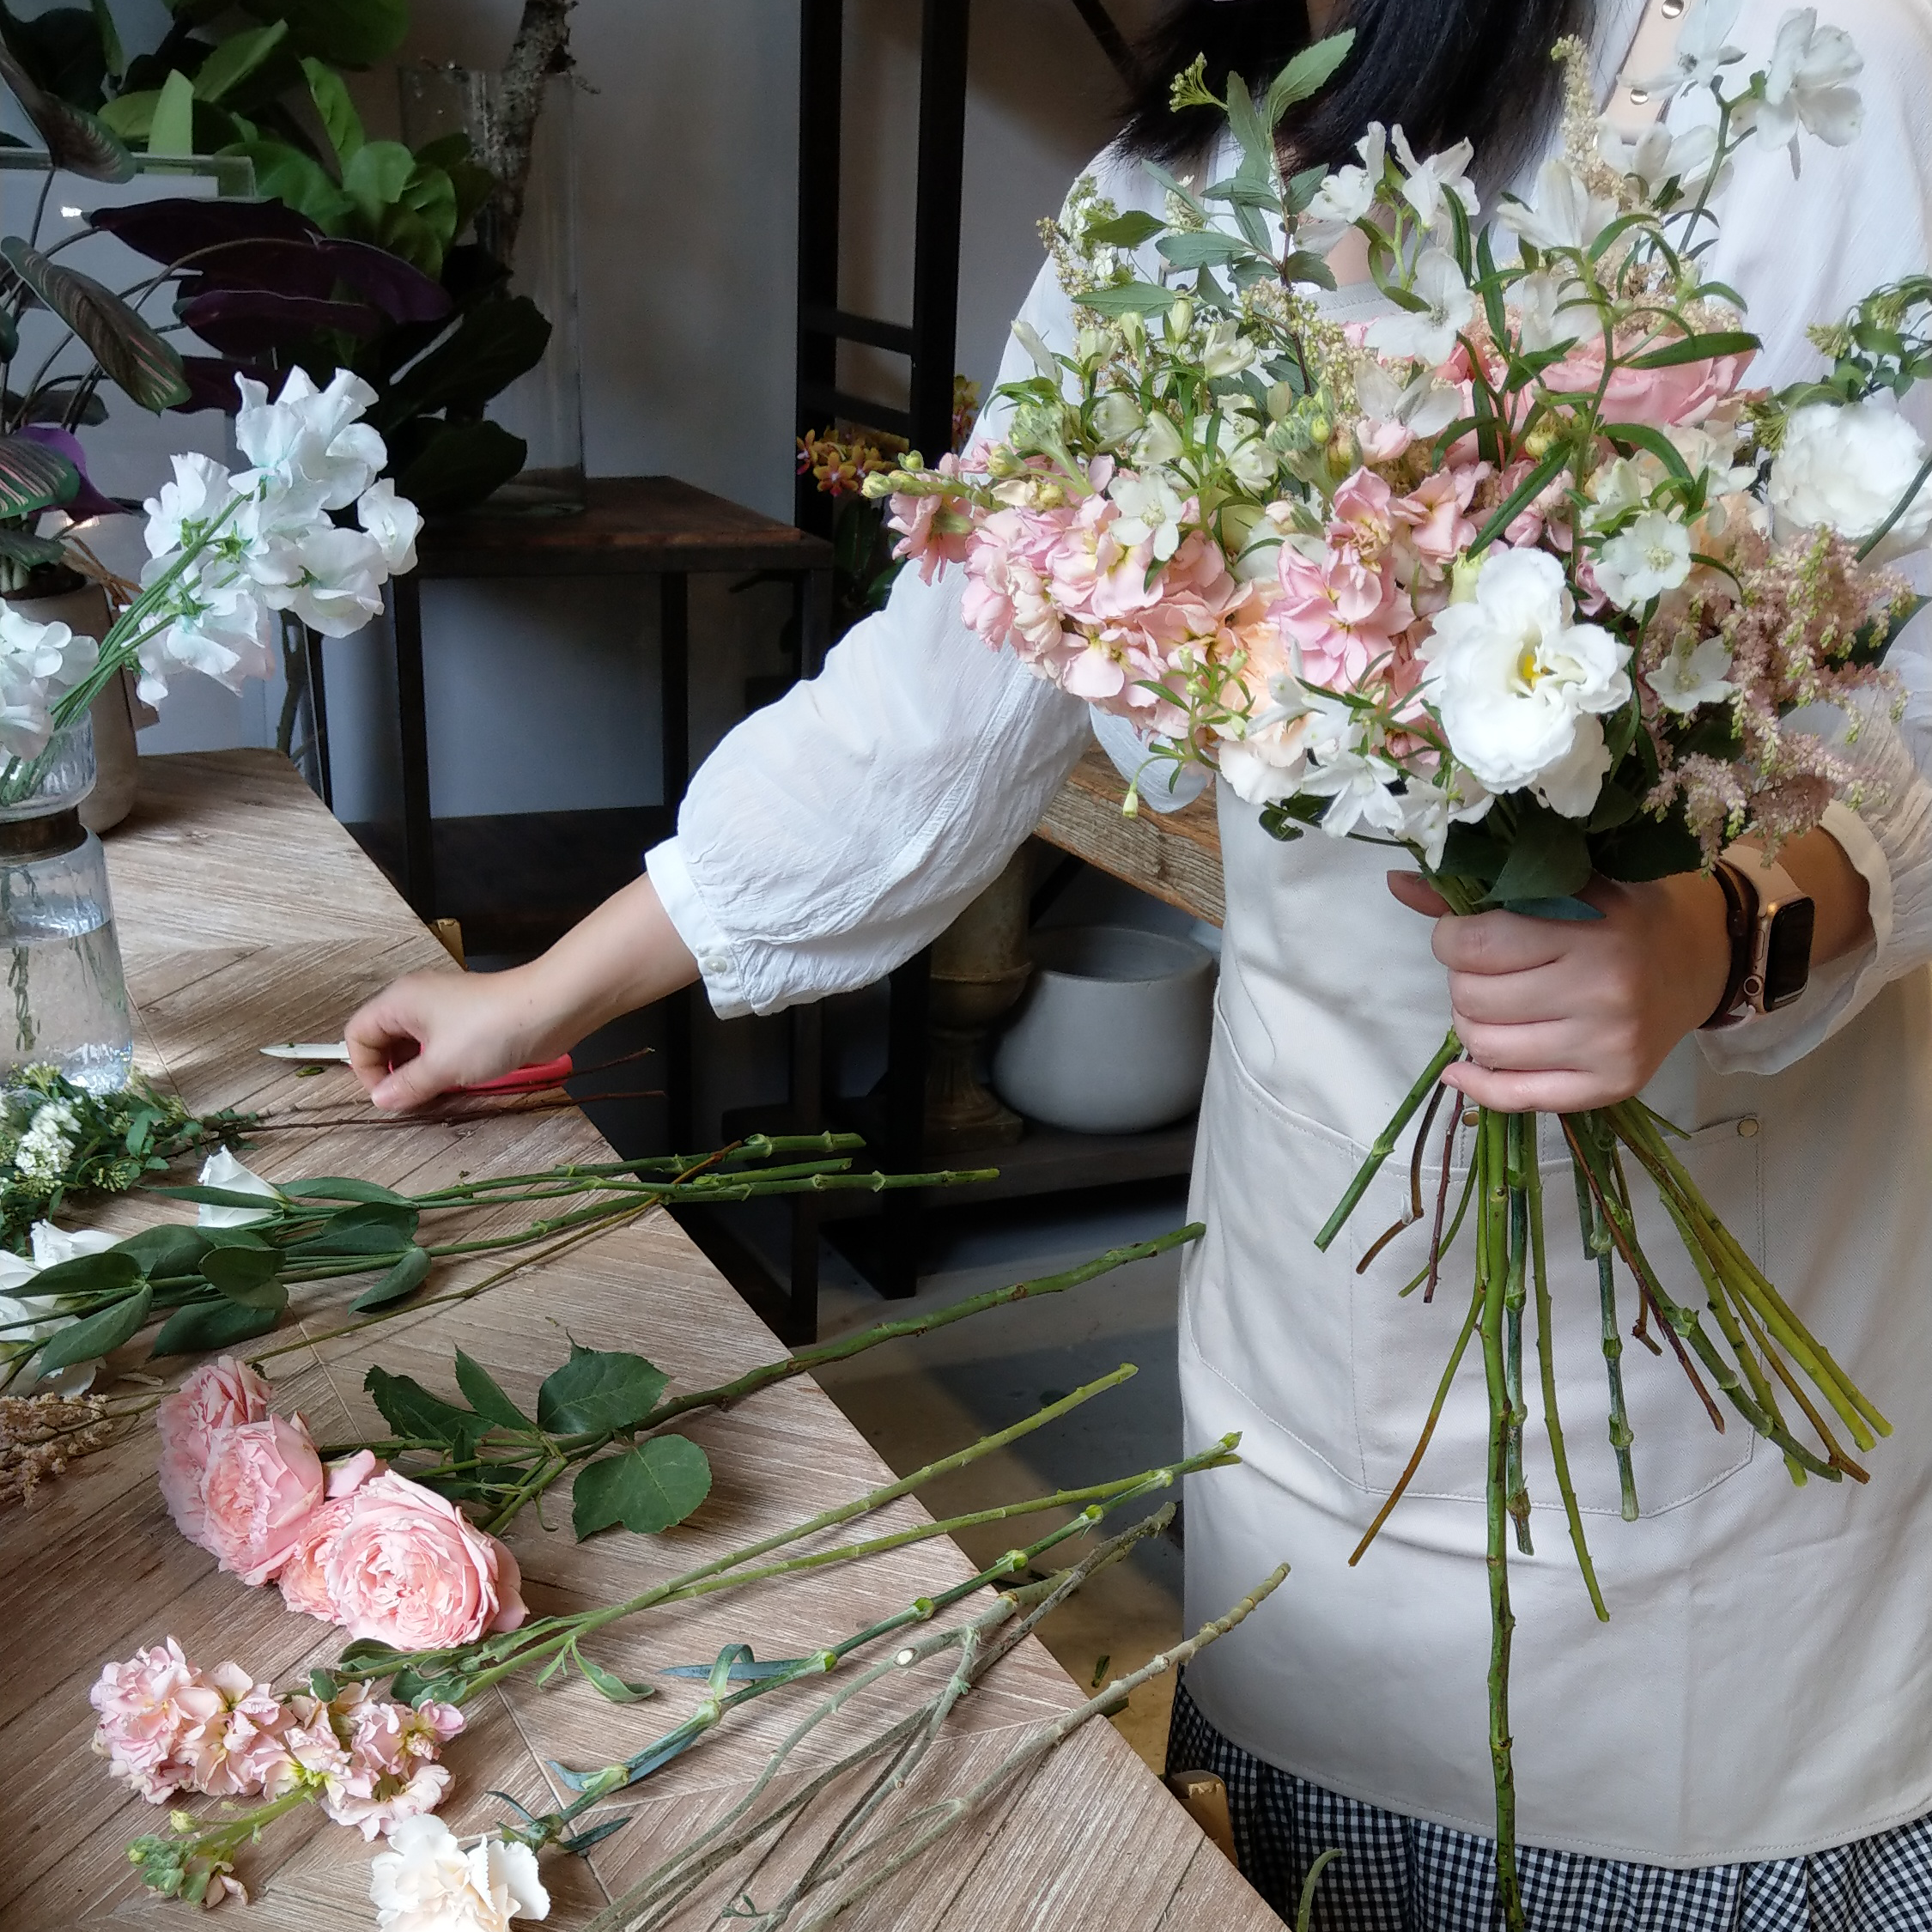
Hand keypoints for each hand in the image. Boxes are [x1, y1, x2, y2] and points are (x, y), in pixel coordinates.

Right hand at [345, 874, 700, 1111]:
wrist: (549, 1008)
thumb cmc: (490, 1031)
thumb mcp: (441, 1065)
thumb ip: (406, 1085)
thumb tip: (381, 1100)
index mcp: (398, 1001)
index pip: (358, 1034)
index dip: (365, 1069)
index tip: (388, 1096)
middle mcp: (416, 999)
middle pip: (384, 1039)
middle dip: (393, 1072)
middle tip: (411, 1100)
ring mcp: (444, 1008)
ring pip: (414, 1045)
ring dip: (419, 1072)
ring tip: (435, 1094)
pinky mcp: (469, 1019)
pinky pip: (440, 1045)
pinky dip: (441, 1065)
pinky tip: (456, 1082)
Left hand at [1386, 869, 1731, 1112]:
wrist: (1697, 961)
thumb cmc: (1619, 916)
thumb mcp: (1564, 886)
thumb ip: (1483, 886)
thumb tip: (1398, 882)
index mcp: (1590, 930)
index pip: (1473, 945)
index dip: (1449, 939)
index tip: (1463, 934)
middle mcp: (1603, 991)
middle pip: (1473, 1000)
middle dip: (1462, 982)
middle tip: (1485, 972)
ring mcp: (1608, 1045)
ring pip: (1485, 1048)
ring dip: (1470, 1027)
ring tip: (1493, 1007)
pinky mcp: (1612, 1086)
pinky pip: (1515, 1098)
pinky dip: (1476, 1086)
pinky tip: (1464, 1069)